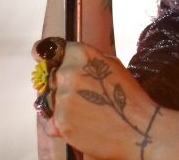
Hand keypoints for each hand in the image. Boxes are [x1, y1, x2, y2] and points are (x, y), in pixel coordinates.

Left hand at [40, 42, 163, 158]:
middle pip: (50, 77)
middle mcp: (68, 72)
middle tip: (81, 98)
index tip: (38, 56)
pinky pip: (51, 122)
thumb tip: (63, 58)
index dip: (43, 53)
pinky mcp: (60, 122)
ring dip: (61, 106)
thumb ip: (86, 60)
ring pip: (49, 100)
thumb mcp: (112, 66)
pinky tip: (82, 125)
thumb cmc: (129, 98)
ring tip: (85, 113)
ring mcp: (63, 98)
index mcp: (83, 54)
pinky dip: (62, 125)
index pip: (50, 49)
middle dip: (59, 86)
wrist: (140, 130)